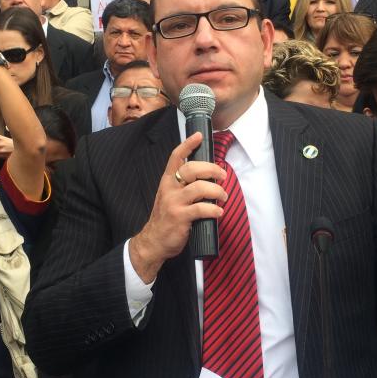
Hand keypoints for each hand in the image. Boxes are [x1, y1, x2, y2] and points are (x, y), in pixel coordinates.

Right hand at [128, 132, 226, 283]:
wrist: (153, 241)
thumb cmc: (166, 218)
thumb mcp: (169, 196)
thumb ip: (182, 186)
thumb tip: (207, 177)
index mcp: (167, 181)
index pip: (176, 157)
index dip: (187, 144)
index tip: (199, 135)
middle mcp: (169, 188)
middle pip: (193, 169)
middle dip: (212, 170)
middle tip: (223, 176)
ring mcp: (174, 203)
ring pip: (200, 188)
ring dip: (217, 191)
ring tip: (223, 197)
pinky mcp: (180, 217)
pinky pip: (202, 209)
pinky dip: (214, 210)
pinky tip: (218, 212)